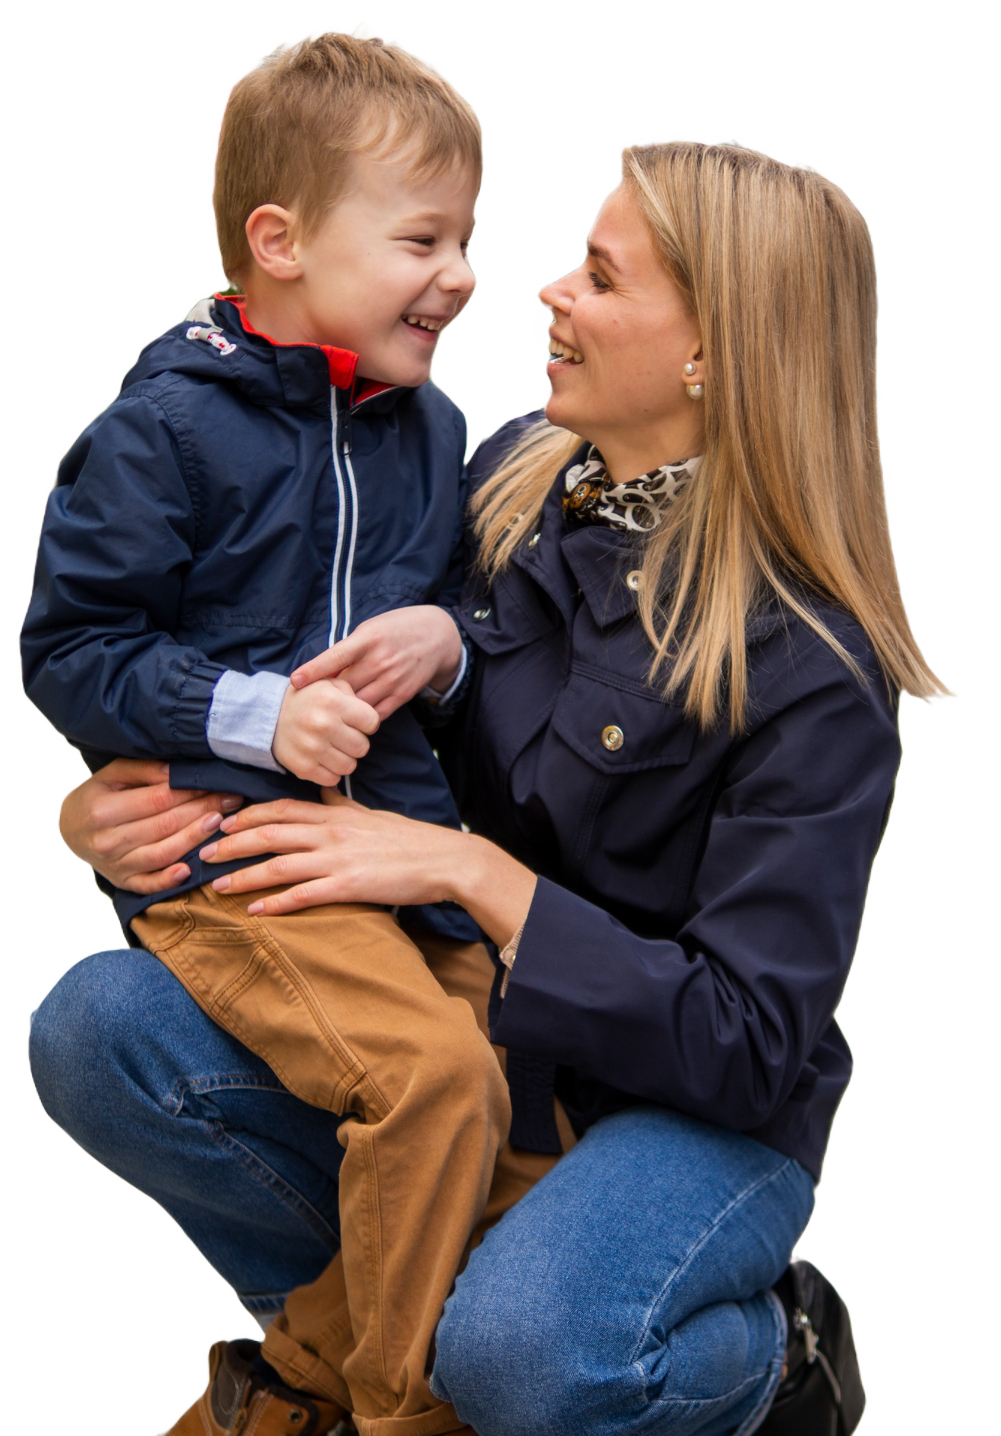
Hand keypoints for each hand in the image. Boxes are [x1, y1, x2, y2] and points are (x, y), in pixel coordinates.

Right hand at [59, 758, 243, 893]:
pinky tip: (189, 870)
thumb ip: (144, 770)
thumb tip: (178, 773)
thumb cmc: (98, 796)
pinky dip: (169, 879)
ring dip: (195, 838)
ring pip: (164, 853)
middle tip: (231, 800)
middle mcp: (108, 841)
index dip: (191, 791)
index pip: (158, 799)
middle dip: (202, 810)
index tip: (218, 783)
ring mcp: (115, 865)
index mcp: (103, 810)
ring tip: (220, 823)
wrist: (71, 828)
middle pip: (165, 825)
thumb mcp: (113, 775)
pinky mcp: (123, 882)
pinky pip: (149, 884)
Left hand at [199, 792, 535, 944]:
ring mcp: (338, 859)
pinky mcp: (348, 886)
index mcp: (335, 814)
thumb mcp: (370, 813)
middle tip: (204, 853)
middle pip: (270, 834)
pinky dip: (275, 903)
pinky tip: (254, 911)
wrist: (443, 860)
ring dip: (243, 876)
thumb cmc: (408, 839)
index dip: (247, 816)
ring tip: (217, 885)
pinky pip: (303, 895)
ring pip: (278, 865)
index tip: (223, 822)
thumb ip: (341, 803)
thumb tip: (321, 789)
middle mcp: (331, 833)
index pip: (281, 809)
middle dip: (232, 844)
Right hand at [272, 677, 379, 784]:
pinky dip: (330, 771)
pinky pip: (332, 779)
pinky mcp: (303, 767)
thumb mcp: (330, 684)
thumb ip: (354, 695)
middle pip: (362, 747)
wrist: (269, 715)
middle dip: (356, 742)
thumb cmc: (308, 699)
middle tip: (343, 736)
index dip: (367, 723)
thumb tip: (370, 718)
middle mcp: (323, 725)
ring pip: (350, 766)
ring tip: (333, 747)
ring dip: (345, 758)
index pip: (372, 722)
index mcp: (333, 702)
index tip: (356, 721)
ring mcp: (312, 748)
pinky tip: (323, 758)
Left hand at [289, 606, 463, 718]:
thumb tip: (323, 670)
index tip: (295, 681)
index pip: (336, 656)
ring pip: (358, 703)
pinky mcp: (403, 694)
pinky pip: (376, 714)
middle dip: (327, 695)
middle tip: (312, 702)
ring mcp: (392, 679)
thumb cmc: (397, 629)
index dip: (314, 669)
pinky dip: (362, 717)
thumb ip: (349, 648)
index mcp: (368, 639)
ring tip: (331, 712)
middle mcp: (380, 660)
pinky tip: (353, 717)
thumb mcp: (371, 628)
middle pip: (344, 686)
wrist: (438, 636)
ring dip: (343, 709)